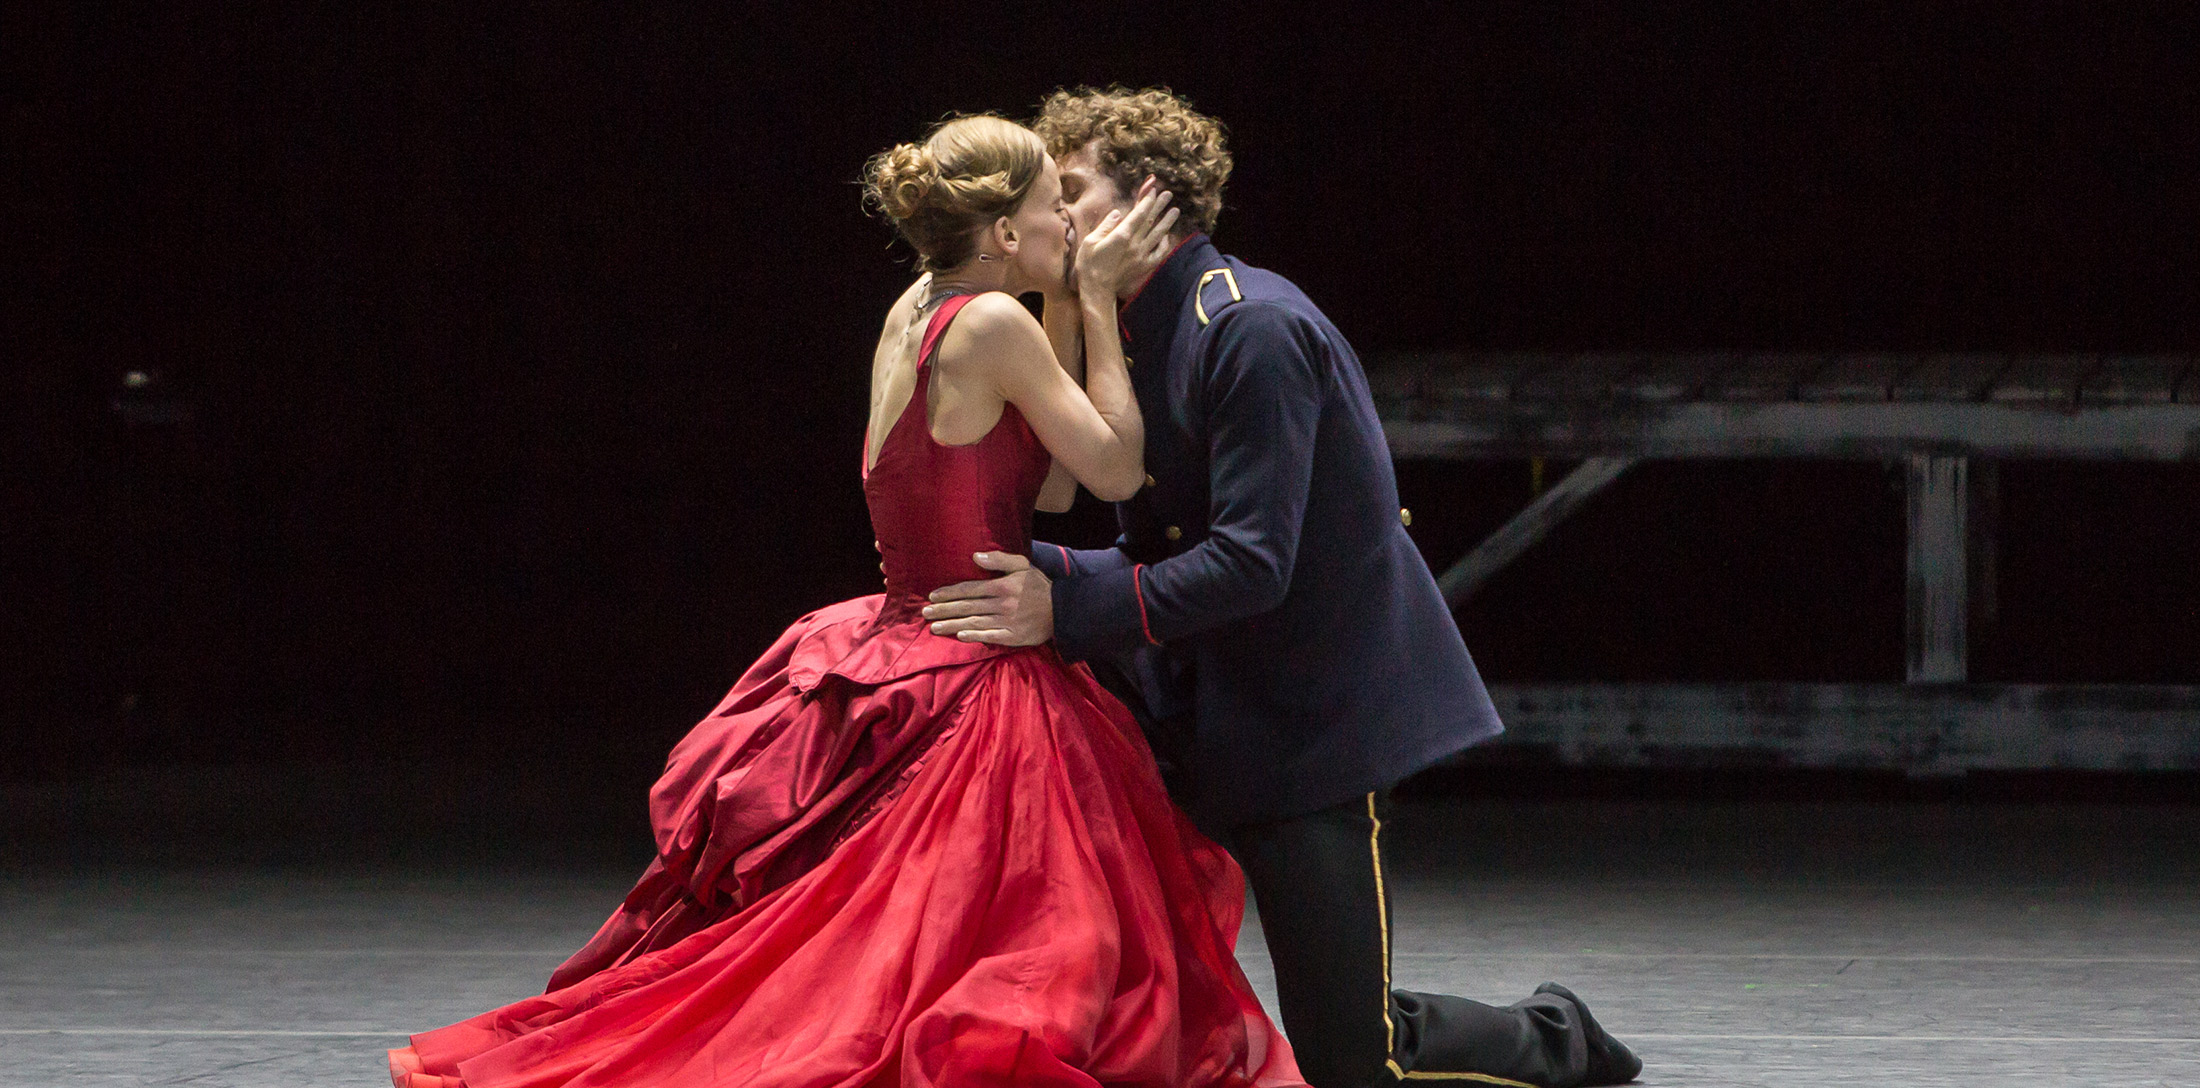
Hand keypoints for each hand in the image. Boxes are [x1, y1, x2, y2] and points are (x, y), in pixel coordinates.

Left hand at [922, 552, 1053, 645]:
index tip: (932, 597)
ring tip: (934, 628)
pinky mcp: (1013, 636)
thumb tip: (976, 555)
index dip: (949, 593)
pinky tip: (959, 636)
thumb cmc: (1039, 586)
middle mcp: (1001, 604)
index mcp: (1002, 586)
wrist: (1062, 611)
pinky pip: (990, 636)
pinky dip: (974, 636)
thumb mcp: (1023, 565)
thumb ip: (1000, 559)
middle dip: (944, 610)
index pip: (969, 589)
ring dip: (952, 625)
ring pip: (973, 622)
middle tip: (925, 614)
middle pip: (967, 607)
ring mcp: (1006, 621)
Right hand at [1076, 178, 1181, 300]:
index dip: (1147, 201)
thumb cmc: (1089, 264)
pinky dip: (1165, 244)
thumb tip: (1119, 213)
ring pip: (1158, 235)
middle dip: (1159, 206)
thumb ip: (1106, 225)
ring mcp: (1141, 256)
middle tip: (1168, 194)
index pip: (1138, 214)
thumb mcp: (1090, 241)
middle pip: (1150, 221)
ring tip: (1175, 210)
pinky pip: (1159, 254)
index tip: (1153, 190)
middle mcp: (1134, 244)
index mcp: (1121, 236)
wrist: (1097, 290)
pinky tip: (1167, 236)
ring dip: (1167, 222)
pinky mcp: (1143, 266)